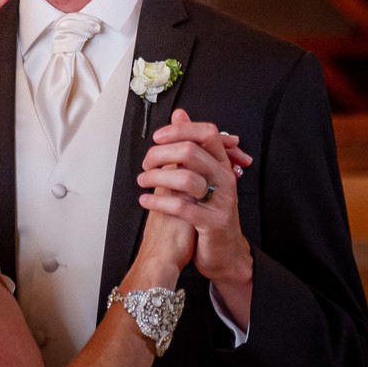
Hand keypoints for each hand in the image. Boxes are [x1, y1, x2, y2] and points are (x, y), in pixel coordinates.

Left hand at [137, 108, 253, 326]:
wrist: (224, 252)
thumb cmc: (208, 211)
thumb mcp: (202, 176)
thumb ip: (191, 145)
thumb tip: (179, 114)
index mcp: (222, 165)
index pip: (207, 133)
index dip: (180, 130)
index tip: (158, 137)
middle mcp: (225, 179)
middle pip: (192, 152)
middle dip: (161, 154)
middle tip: (146, 163)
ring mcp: (221, 202)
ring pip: (186, 178)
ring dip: (156, 177)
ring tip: (142, 181)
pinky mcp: (212, 223)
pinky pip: (182, 207)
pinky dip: (158, 201)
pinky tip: (145, 201)